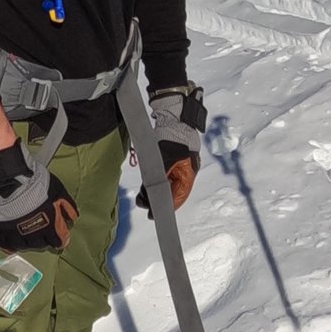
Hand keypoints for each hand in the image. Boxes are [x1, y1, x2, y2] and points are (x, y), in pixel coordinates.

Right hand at [0, 139, 76, 252]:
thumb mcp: (57, 190)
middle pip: (40, 245)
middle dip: (44, 242)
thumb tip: (73, 217)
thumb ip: (67, 205)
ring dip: (27, 244)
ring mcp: (14, 235)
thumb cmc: (35, 184)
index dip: (60, 240)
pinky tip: (11, 246)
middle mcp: (32, 235)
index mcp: (48, 227)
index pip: (57, 240)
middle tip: (45, 238)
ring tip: (29, 240)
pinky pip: (4, 244)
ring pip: (23, 246)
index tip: (60, 239)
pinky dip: (8, 246)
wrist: (8, 180)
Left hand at [150, 84, 206, 212]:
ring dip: (155, 190)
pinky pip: (164, 174)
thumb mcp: (163, 160)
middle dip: (157, 199)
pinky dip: (156, 180)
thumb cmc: (172, 138)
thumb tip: (147, 195)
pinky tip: (147, 184)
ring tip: (142, 197)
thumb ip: (156, 179)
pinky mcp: (172, 159)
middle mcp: (185, 172)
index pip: (177, 197)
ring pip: (167, 183)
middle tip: (143, 205)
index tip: (154, 214)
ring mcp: (179, 165)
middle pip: (172, 191)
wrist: (175, 116)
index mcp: (188, 174)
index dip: (166, 207)